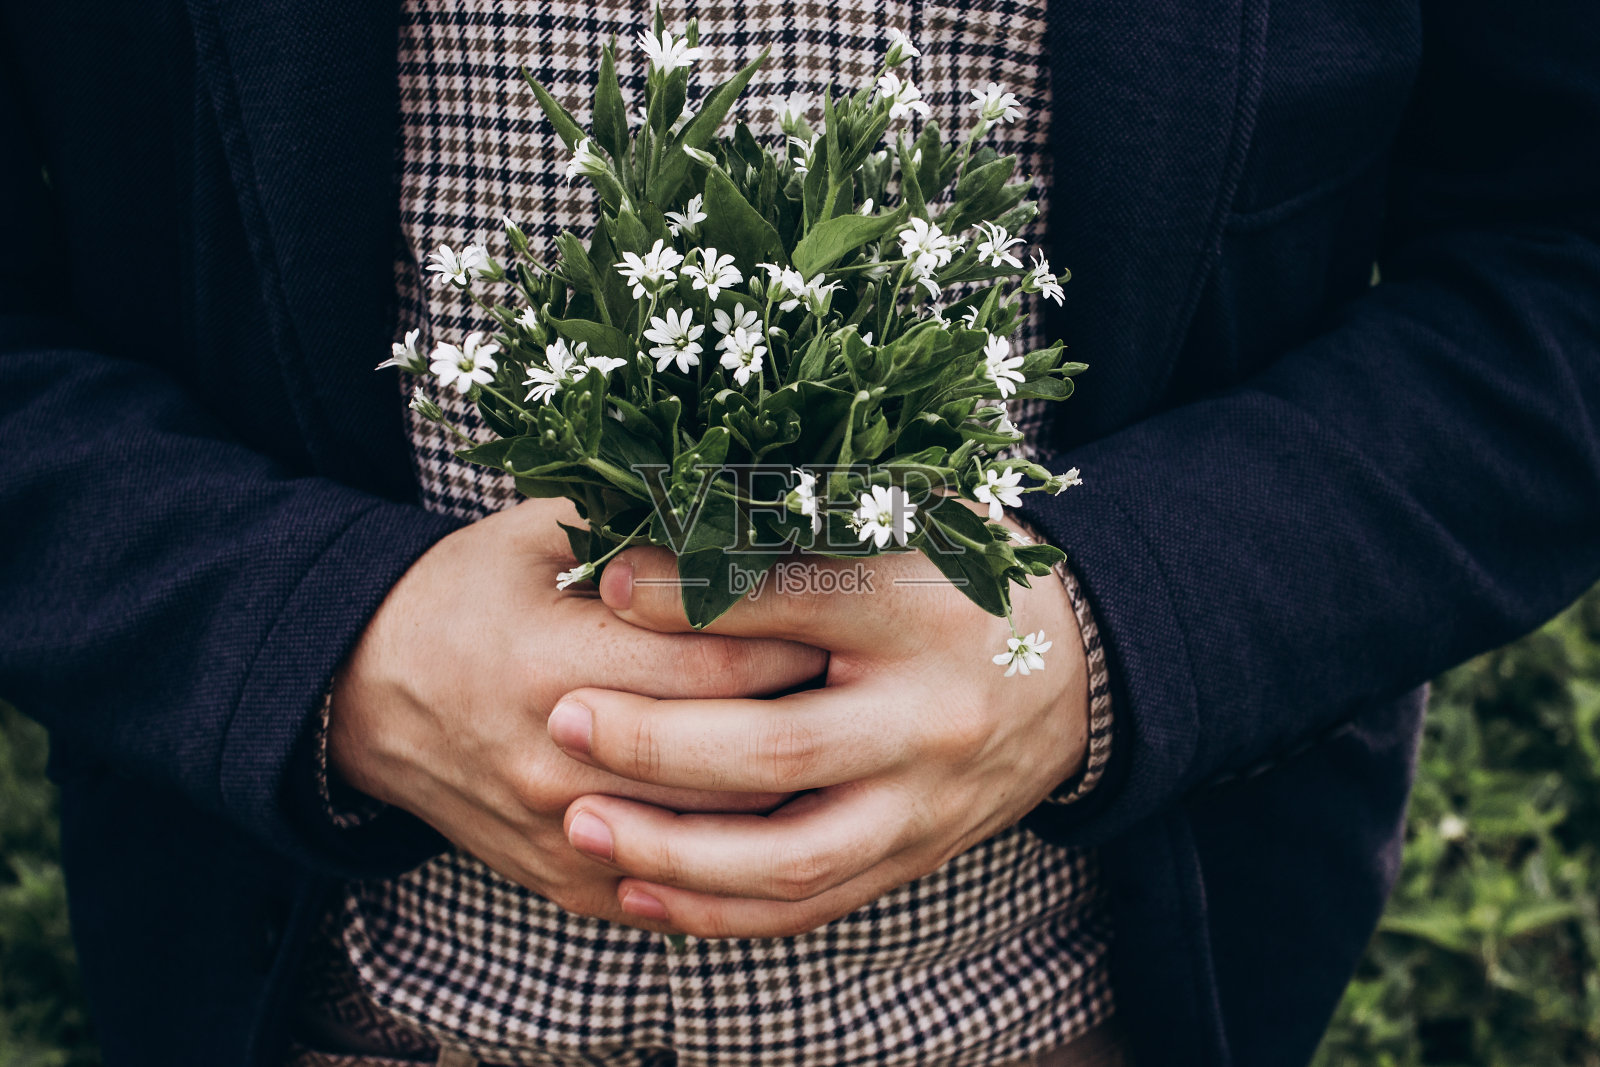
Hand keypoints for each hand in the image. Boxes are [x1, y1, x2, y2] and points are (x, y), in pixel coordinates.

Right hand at [328, 497, 826, 931]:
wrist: (369, 693)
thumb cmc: (469, 593)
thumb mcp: (536, 534)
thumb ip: (637, 522)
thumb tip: (754, 500)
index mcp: (557, 660)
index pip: (721, 664)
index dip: (800, 642)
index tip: (849, 623)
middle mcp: (558, 759)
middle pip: (732, 759)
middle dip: (814, 720)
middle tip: (867, 687)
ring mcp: (561, 833)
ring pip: (718, 837)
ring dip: (791, 797)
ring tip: (846, 748)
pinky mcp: (565, 880)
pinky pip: (678, 890)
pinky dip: (740, 858)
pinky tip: (788, 815)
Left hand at [549, 531, 1088, 937]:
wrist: (1076, 674)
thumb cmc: (959, 581)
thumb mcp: (895, 530)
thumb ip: (780, 537)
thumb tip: (639, 559)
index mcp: (922, 612)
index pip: (795, 601)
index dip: (692, 597)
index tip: (605, 585)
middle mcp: (930, 717)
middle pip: (780, 749)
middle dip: (657, 745)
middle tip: (564, 722)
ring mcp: (925, 803)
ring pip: (789, 856)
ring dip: (673, 852)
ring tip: (579, 824)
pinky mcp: (916, 857)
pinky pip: (812, 904)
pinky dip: (719, 909)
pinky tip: (640, 891)